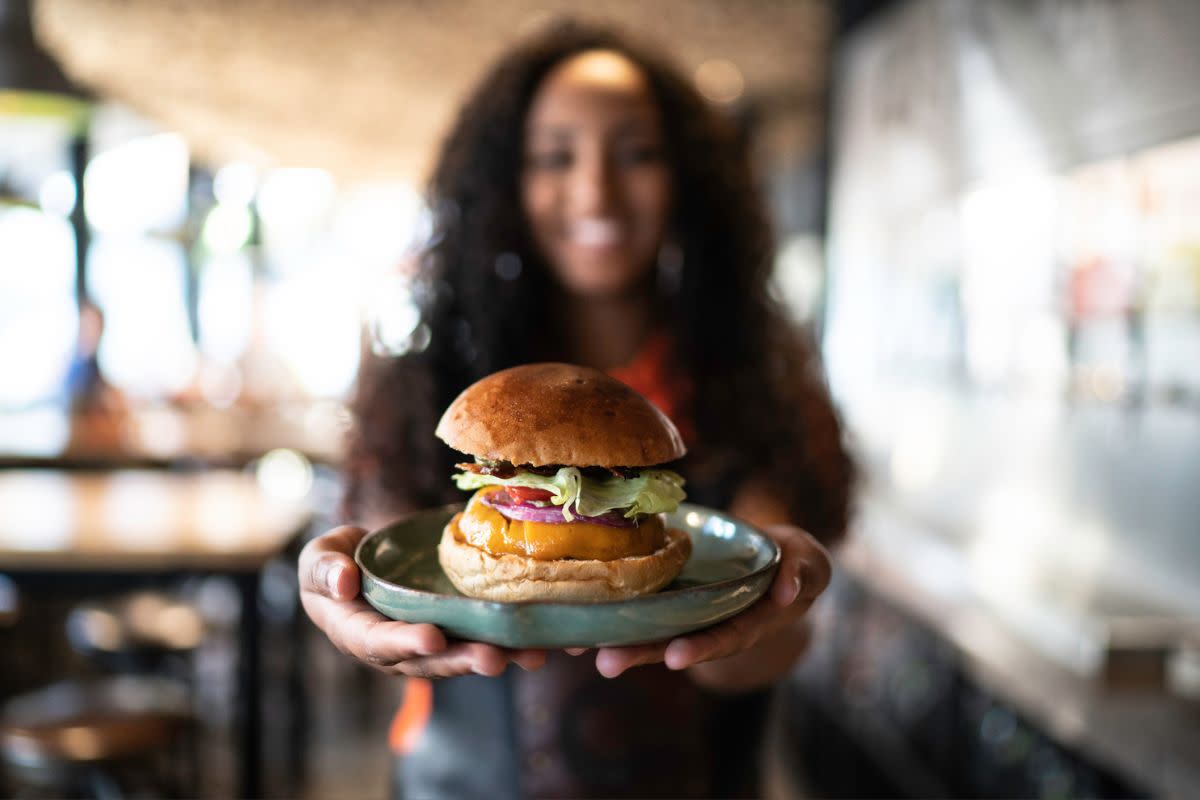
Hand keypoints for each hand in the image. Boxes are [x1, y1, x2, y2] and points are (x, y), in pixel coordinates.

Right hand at [299, 526, 545, 678]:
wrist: (361, 565)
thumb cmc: (335, 563)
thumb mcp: (318, 559)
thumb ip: (325, 570)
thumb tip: (344, 582)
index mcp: (357, 633)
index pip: (379, 642)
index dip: (405, 642)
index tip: (432, 637)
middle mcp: (395, 649)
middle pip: (429, 661)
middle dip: (462, 660)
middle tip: (493, 659)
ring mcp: (426, 645)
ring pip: (461, 657)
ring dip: (495, 657)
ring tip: (529, 656)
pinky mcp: (452, 636)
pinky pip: (477, 642)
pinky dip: (507, 644)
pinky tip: (540, 642)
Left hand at [572, 524, 830, 685]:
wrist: (772, 558)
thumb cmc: (793, 561)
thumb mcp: (810, 563)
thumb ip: (803, 572)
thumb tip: (788, 589)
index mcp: (751, 622)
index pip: (726, 637)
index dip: (702, 647)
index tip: (677, 657)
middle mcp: (714, 625)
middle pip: (677, 645)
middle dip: (642, 655)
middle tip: (607, 663)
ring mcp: (690, 616)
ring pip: (652, 633)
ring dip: (618, 642)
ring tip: (580, 649)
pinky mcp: (671, 599)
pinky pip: (641, 610)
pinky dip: (611, 617)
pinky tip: (576, 619)